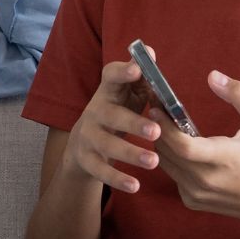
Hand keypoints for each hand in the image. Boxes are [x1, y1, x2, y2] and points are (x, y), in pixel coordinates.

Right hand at [62, 60, 162, 194]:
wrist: (83, 143)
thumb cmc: (117, 112)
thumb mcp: (127, 94)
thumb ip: (142, 78)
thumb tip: (151, 53)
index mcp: (108, 91)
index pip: (110, 76)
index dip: (122, 72)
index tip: (137, 70)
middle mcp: (95, 111)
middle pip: (111, 116)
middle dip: (133, 123)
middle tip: (156, 131)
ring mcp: (88, 136)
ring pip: (107, 145)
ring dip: (130, 153)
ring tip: (153, 161)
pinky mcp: (86, 159)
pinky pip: (101, 170)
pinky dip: (118, 179)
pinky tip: (135, 185)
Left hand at [151, 70, 239, 230]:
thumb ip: (239, 95)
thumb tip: (212, 76)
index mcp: (223, 160)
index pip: (183, 146)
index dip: (165, 126)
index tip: (157, 107)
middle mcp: (206, 181)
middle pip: (167, 152)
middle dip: (158, 129)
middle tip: (157, 109)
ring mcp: (197, 194)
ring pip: (165, 164)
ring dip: (163, 143)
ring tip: (165, 124)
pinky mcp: (193, 201)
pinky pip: (172, 175)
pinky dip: (172, 160)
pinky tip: (180, 146)